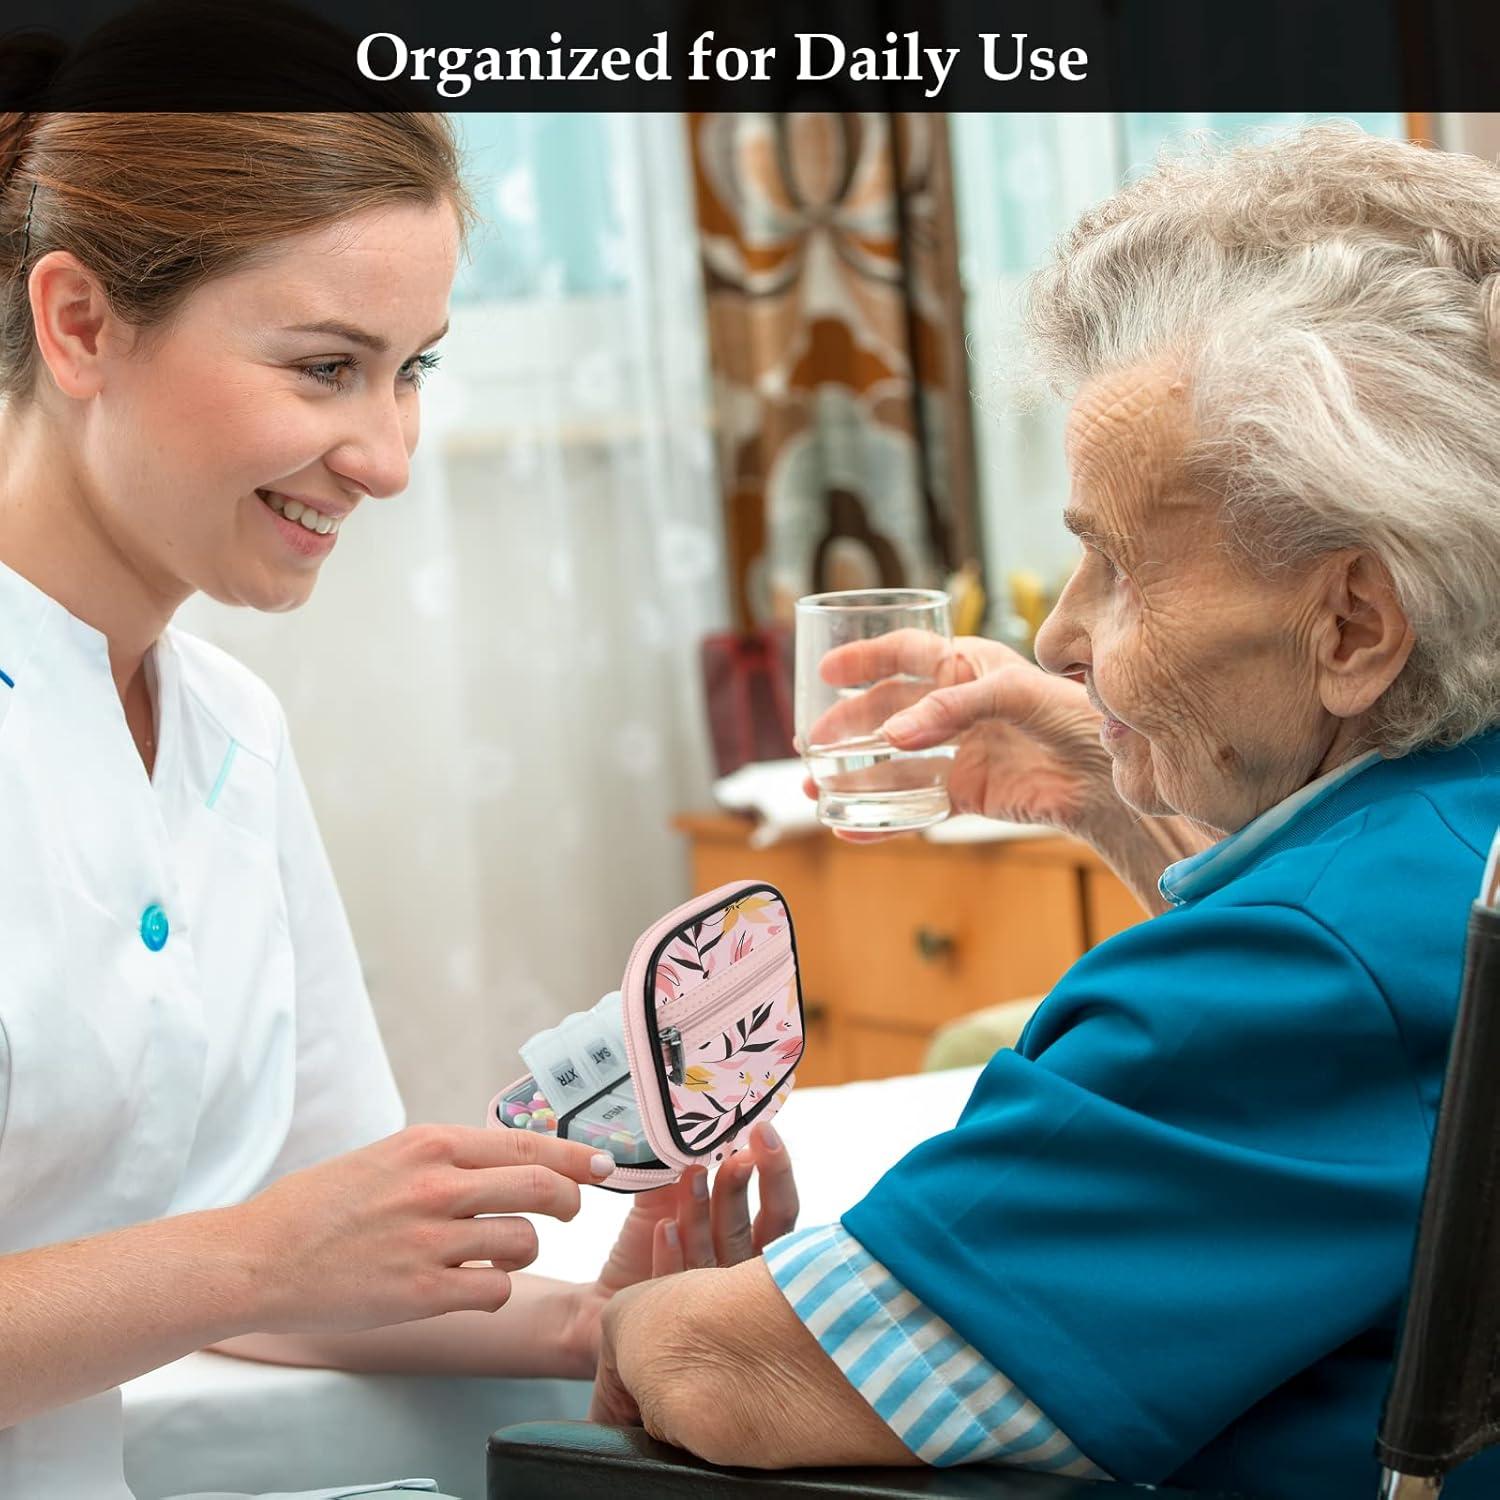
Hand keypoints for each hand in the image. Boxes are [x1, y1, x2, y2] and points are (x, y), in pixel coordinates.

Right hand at [233, 1124, 615, 1334]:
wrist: (256, 1259)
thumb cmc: (318, 1207)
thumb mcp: (387, 1156)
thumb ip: (446, 1158)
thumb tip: (512, 1159)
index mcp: (429, 1144)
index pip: (527, 1143)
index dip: (576, 1157)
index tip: (605, 1165)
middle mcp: (436, 1185)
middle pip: (542, 1187)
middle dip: (568, 1200)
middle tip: (567, 1211)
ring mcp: (430, 1240)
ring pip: (524, 1242)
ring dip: (522, 1252)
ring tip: (495, 1255)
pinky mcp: (421, 1294)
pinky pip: (494, 1291)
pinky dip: (493, 1291)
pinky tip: (469, 1287)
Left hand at [584, 1122, 797, 1400]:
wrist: (601, 1307)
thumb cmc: (646, 1254)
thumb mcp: (659, 1209)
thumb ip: (673, 1180)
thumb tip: (682, 1139)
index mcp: (750, 1246)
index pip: (778, 1209)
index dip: (775, 1171)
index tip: (763, 1132)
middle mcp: (744, 1279)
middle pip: (761, 1234)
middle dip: (745, 1189)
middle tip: (736, 1155)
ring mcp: (718, 1308)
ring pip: (718, 1257)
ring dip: (704, 1214)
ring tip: (689, 1176)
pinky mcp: (679, 1326)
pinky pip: (679, 1288)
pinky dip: (673, 1258)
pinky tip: (665, 1229)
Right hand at [804, 631, 1113, 841]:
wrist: (1110, 779)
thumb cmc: (1073, 716)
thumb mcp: (1014, 694)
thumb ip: (951, 709)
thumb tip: (891, 738)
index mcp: (969, 666)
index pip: (906, 653)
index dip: (865, 659)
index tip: (826, 671)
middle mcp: (958, 707)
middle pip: (888, 712)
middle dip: (847, 725)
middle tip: (812, 741)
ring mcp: (961, 751)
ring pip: (894, 762)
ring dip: (853, 775)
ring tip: (815, 789)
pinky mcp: (968, 793)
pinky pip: (915, 805)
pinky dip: (882, 820)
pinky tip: (851, 830)